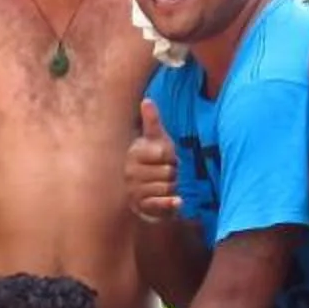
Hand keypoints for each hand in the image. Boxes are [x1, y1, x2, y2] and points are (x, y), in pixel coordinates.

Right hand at [126, 99, 179, 221]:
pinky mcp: (142, 207)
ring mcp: (135, 191)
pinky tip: (177, 201)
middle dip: (173, 173)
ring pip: (168, 187)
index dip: (171, 156)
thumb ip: (152, 121)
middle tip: (165, 173)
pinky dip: (171, 203)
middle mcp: (130, 173)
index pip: (164, 153)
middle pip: (169, 172)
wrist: (143, 191)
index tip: (164, 157)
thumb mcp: (154, 139)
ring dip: (172, 187)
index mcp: (133, 154)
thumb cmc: (152, 160)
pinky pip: (161, 203)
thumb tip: (147, 100)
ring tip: (164, 184)